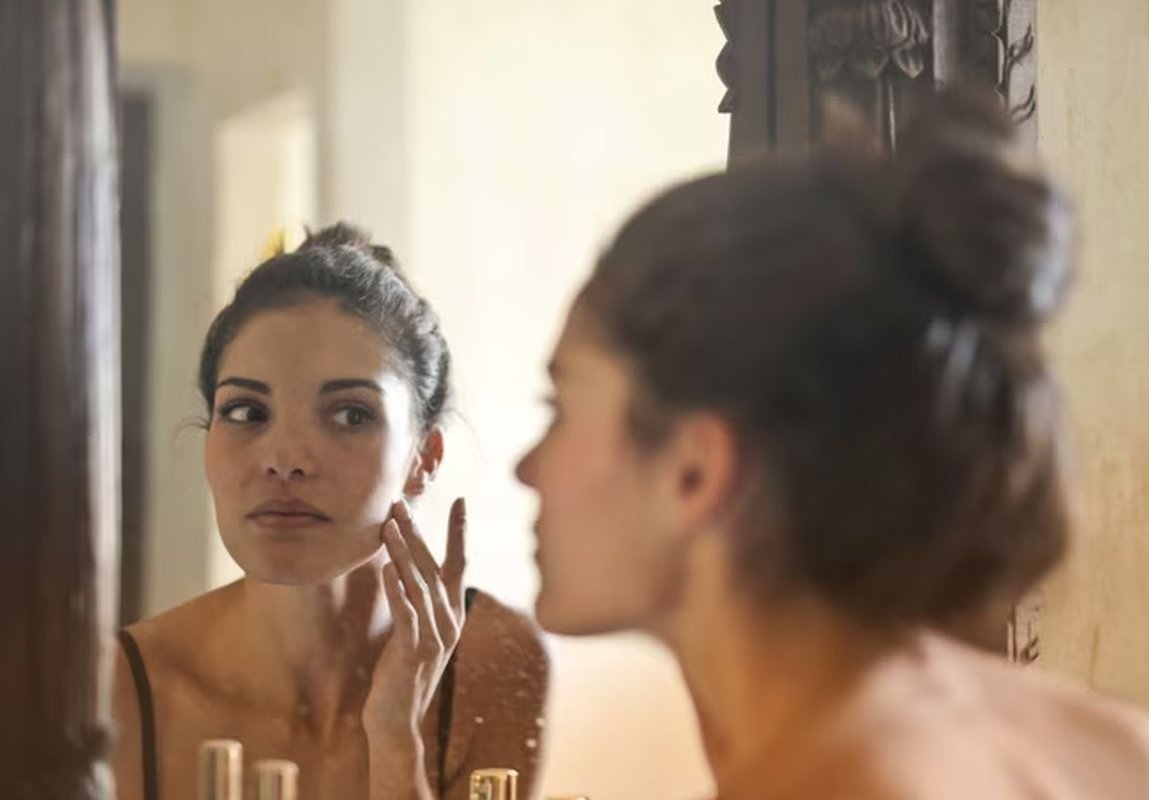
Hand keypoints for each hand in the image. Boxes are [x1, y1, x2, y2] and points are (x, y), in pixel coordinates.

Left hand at [364, 497, 466, 798]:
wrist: (397, 721)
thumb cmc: (402, 673)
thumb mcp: (417, 632)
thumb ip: (419, 602)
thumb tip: (407, 567)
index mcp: (451, 614)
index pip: (458, 563)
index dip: (458, 531)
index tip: (459, 499)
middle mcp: (448, 621)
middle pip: (434, 567)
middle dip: (417, 532)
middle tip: (401, 503)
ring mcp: (434, 636)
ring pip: (419, 584)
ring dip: (404, 552)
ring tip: (390, 525)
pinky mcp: (413, 651)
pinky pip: (406, 613)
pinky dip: (397, 589)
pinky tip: (388, 568)